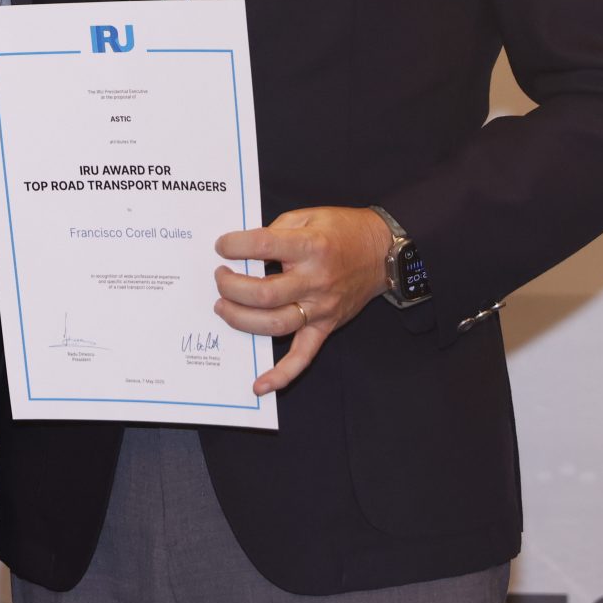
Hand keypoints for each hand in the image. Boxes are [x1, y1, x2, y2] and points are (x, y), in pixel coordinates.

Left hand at [214, 206, 393, 394]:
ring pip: (275, 324)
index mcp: (310, 246)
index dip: (235, 246)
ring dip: (241, 319)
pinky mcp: (326, 327)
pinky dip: (282, 374)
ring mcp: (321, 308)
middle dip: (231, 287)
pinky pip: (303, 356)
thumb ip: (275, 230)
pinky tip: (260, 385)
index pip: (263, 246)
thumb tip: (241, 250)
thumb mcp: (308, 217)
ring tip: (222, 307)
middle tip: (219, 277)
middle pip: (264, 294)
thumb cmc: (342, 232)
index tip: (222, 246)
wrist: (382, 252)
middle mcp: (315, 280)